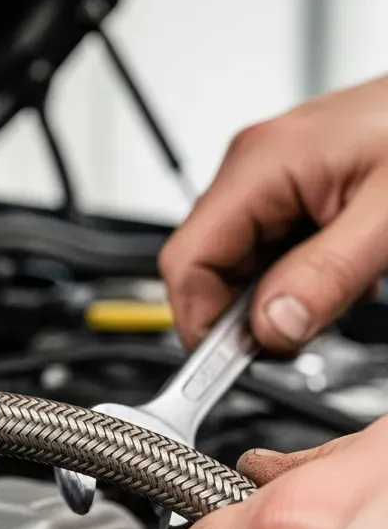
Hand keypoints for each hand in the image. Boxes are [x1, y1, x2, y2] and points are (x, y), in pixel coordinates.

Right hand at [159, 74, 387, 351]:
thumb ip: (327, 277)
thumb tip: (272, 328)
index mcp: (260, 164)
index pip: (187, 261)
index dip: (202, 321)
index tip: (233, 364)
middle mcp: (253, 164)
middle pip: (208, 263)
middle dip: (246, 312)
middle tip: (298, 339)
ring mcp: (270, 172)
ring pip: (241, 258)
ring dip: (278, 293)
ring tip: (339, 292)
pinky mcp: (293, 181)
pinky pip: (270, 243)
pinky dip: (297, 273)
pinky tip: (341, 271)